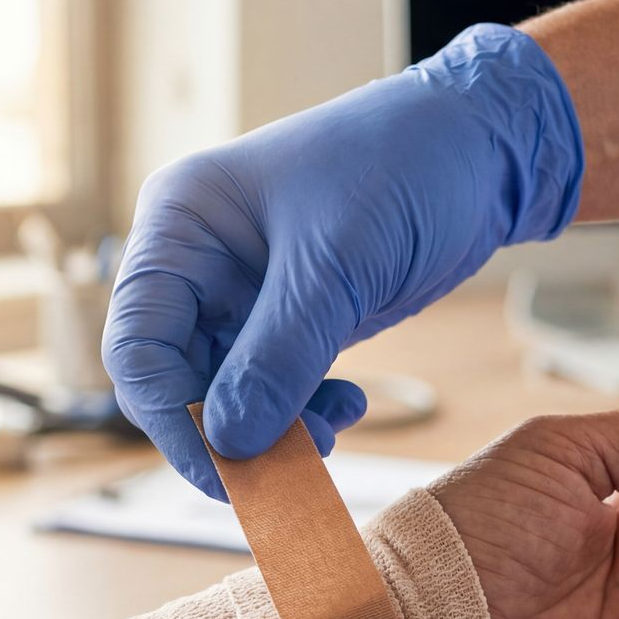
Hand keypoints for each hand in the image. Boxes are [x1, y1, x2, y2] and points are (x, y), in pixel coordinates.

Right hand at [104, 25, 582, 497]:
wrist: (480, 148)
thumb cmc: (403, 166)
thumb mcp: (337, 265)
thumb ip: (279, 357)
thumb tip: (232, 444)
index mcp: (181, 226)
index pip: (138, 346)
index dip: (173, 419)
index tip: (228, 471)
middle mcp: (197, 264)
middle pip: (177, 380)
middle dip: (230, 430)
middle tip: (294, 462)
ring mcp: (241, 294)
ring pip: (226, 394)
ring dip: (274, 428)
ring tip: (333, 427)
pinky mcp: (286, 319)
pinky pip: (271, 387)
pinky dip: (303, 411)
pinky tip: (348, 404)